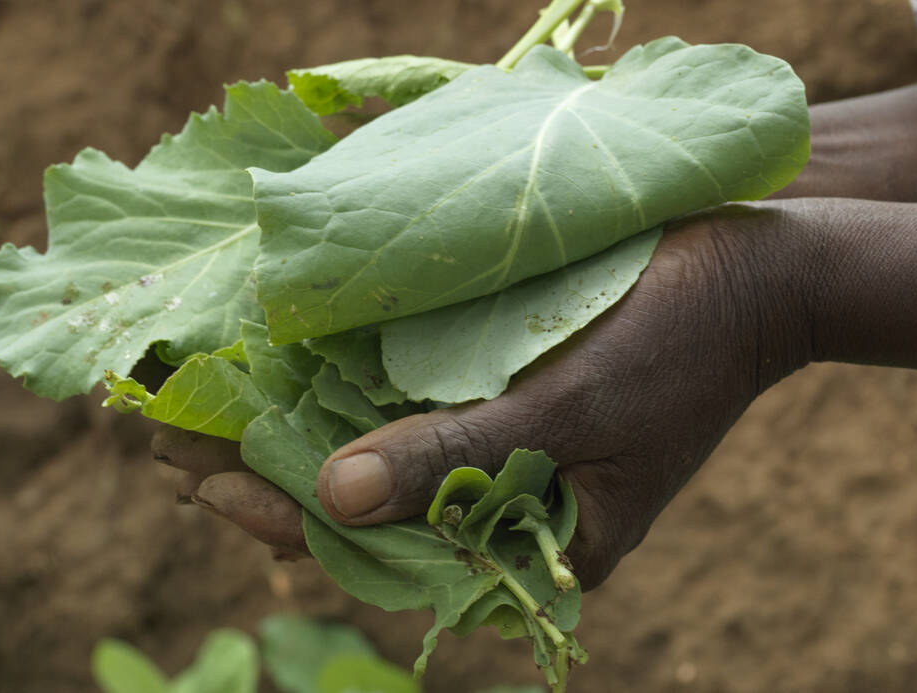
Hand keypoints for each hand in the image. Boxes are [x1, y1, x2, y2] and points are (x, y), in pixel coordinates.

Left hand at [153, 203, 818, 586]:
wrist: (758, 274)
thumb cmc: (685, 351)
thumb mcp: (577, 410)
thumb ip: (460, 454)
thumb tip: (333, 498)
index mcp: (534, 542)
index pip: (386, 553)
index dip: (285, 521)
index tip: (202, 485)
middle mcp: (503, 501)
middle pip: (362, 507)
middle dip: (259, 478)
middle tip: (158, 446)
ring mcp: (496, 443)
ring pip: (368, 455)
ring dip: (280, 433)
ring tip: (185, 414)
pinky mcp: (494, 387)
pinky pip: (399, 403)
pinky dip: (331, 392)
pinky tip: (264, 375)